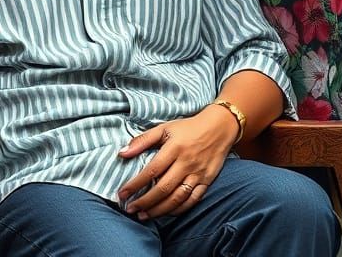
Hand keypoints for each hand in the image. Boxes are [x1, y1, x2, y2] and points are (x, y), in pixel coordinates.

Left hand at [117, 106, 239, 219]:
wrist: (220, 127)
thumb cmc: (188, 127)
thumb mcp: (165, 128)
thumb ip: (143, 140)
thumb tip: (121, 153)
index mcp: (174, 148)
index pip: (151, 171)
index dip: (135, 185)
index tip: (122, 194)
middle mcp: (186, 163)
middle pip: (163, 188)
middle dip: (145, 202)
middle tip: (130, 209)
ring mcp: (197, 174)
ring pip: (177, 198)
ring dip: (159, 210)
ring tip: (144, 215)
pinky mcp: (206, 181)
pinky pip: (192, 200)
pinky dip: (179, 209)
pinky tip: (166, 213)